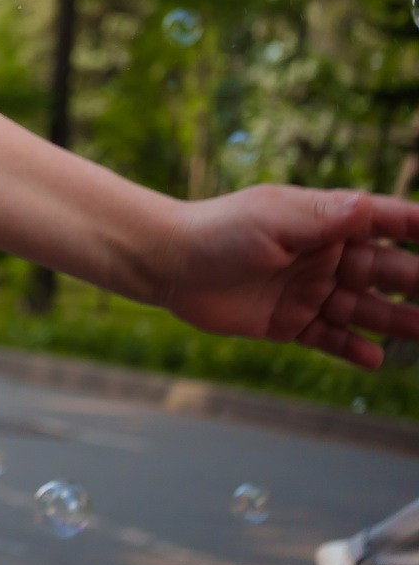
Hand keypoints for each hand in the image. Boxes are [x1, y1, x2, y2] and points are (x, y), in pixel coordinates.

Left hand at [158, 185, 418, 367]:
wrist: (168, 264)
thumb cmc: (218, 230)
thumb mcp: (273, 218)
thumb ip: (324, 218)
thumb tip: (368, 205)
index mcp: (325, 223)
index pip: (387, 223)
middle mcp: (323, 257)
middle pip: (387, 272)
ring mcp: (307, 291)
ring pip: (365, 309)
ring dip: (398, 321)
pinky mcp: (288, 321)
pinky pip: (329, 338)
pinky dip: (351, 349)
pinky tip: (375, 359)